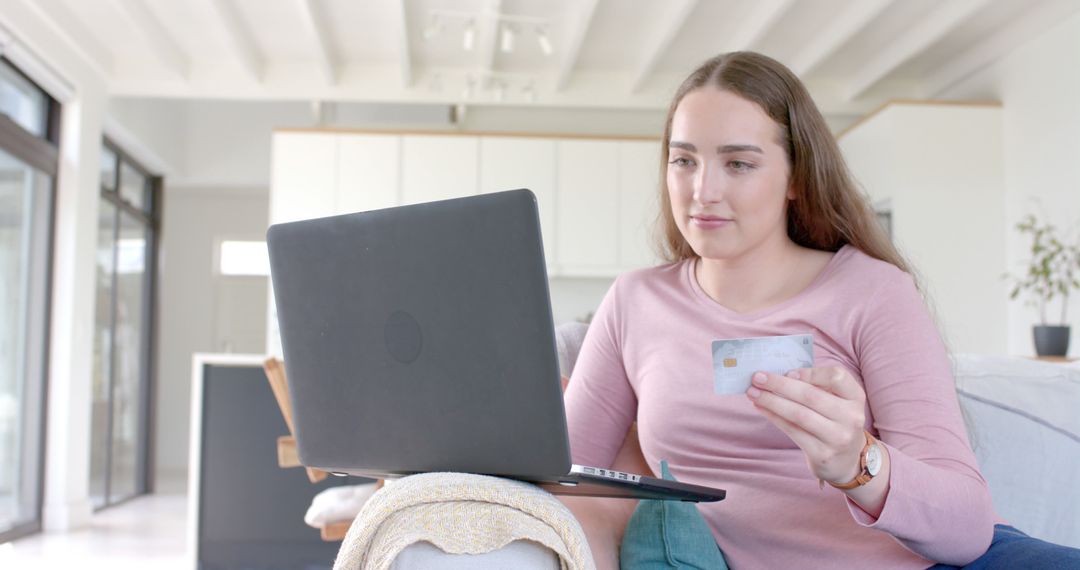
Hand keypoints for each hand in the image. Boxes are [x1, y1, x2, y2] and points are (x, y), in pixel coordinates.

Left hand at [746, 366, 867, 484]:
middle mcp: (851, 417)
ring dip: (771, 401)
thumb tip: (780, 375)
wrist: (848, 462)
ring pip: (799, 414)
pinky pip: (793, 431)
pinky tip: (761, 408)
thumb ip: (816, 387)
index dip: (810, 372)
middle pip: (811, 395)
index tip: (787, 372)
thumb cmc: (835, 422)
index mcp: (855, 398)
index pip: (837, 376)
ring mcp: (838, 438)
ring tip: (753, 392)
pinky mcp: (822, 454)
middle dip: (780, 385)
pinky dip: (774, 417)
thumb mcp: (836, 402)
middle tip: (757, 377)